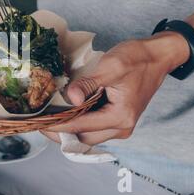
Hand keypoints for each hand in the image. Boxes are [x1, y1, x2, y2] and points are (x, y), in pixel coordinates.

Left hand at [41, 31, 190, 145]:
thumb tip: (71, 98)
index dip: (57, 125)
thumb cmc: (136, 59)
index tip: (37, 123)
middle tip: (39, 120)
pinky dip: (78, 123)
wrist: (156, 56)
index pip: (81, 126)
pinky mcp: (117, 120)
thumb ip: (89, 83)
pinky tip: (65, 112)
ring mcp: (120, 126)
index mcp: (120, 117)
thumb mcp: (111, 67)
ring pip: (87, 135)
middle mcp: (121, 127)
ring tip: (48, 117)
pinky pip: (93, 128)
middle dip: (60, 131)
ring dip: (69, 128)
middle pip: (83, 138)